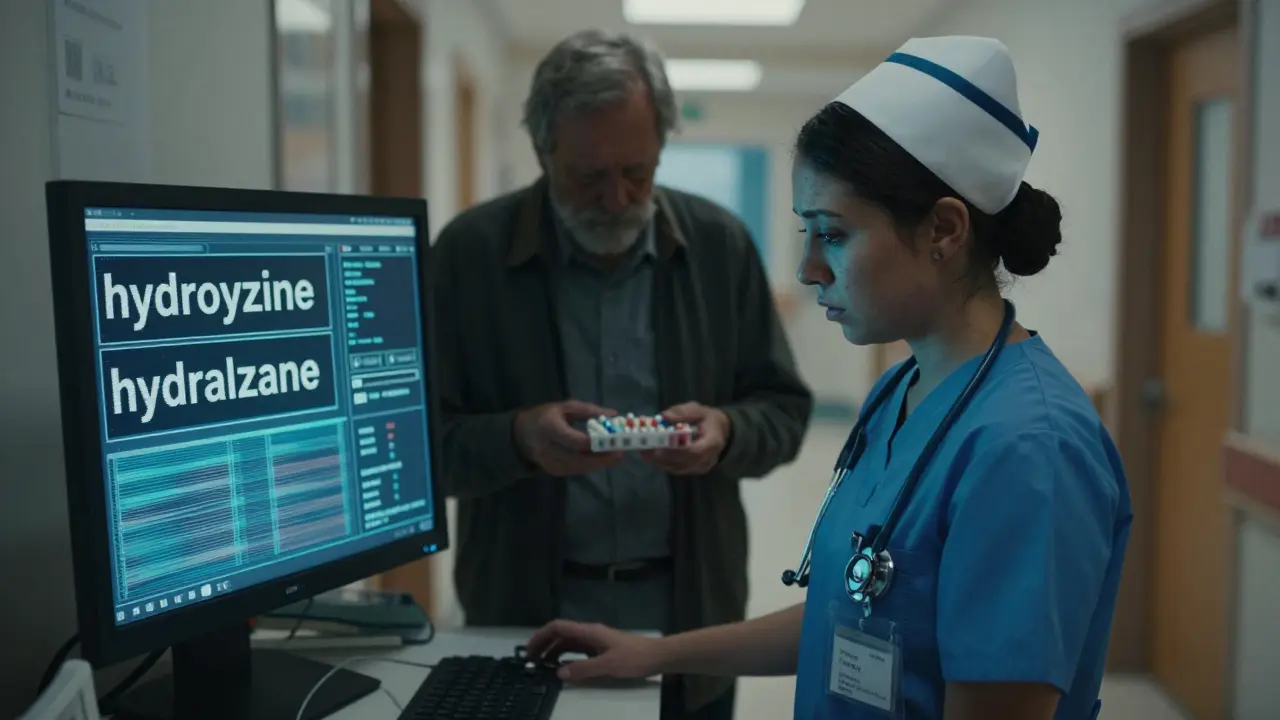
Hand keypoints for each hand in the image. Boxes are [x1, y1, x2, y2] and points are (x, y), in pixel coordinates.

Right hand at [514, 400, 622, 476]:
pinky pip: (575, 471)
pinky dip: (589, 466)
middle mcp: (548, 449)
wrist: (522, 434)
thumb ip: (589, 410)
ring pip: (578, 467)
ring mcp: (549, 463)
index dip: (595, 444)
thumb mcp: (565, 407)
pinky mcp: (553, 471)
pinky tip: (601, 461)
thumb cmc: (546, 416)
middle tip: (620, 453)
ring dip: (598, 464)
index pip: (575, 441)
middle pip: (578, 458)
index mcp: (550, 428)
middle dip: (601, 458)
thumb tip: (613, 414)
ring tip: (615, 457)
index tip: (613, 441)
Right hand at [526, 619, 666, 681]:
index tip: (529, 650)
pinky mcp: (601, 649)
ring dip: (554, 652)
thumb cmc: (634, 658)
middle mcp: (590, 633)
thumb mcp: (607, 665)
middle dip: (544, 645)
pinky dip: (567, 657)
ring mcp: (596, 641)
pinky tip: (564, 668)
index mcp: (589, 631)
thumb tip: (558, 672)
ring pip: (568, 643)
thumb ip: (583, 669)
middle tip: (531, 661)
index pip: (558, 627)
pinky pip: (578, 651)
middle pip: (561, 634)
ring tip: (544, 667)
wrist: (658, 656)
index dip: (541, 636)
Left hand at [640, 402, 730, 475]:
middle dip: (662, 458)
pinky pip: (677, 469)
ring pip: (677, 468)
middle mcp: (708, 459)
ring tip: (644, 452)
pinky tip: (651, 456)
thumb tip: (664, 416)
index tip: (658, 447)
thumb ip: (683, 412)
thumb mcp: (699, 410)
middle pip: (683, 463)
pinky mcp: (693, 470)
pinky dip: (663, 463)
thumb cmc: (709, 420)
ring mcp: (700, 467)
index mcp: (712, 443)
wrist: (721, 432)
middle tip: (645, 450)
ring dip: (659, 462)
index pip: (694, 452)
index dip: (675, 451)